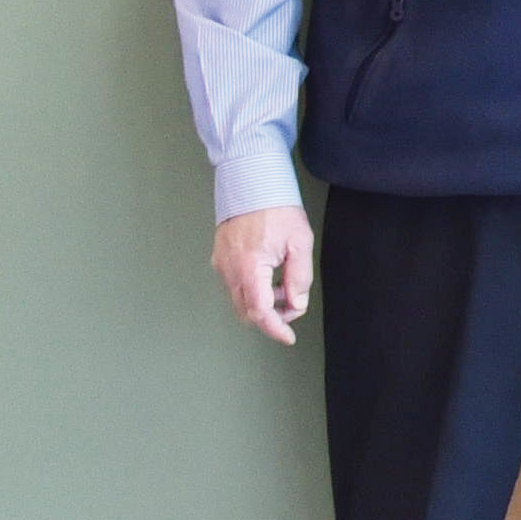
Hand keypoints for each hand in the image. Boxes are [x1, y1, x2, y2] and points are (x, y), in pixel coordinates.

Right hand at [211, 204, 314, 343]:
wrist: (251, 182)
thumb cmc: (275, 207)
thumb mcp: (299, 242)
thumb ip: (299, 277)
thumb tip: (296, 303)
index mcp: (249, 266)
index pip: (259, 311)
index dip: (275, 328)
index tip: (287, 337)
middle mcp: (230, 269)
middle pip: (247, 311)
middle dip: (272, 316)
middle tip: (293, 306)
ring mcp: (222, 264)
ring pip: (240, 300)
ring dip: (263, 303)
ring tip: (285, 286)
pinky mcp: (221, 258)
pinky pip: (235, 286)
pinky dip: (253, 291)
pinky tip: (270, 278)